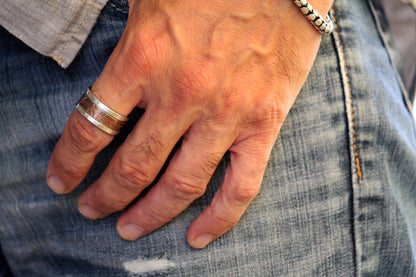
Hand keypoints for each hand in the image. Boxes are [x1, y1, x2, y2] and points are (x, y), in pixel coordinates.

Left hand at [46, 0, 331, 247]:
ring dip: (150, 213)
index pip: (93, 125)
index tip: (62, 179)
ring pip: (181, 184)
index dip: (71, 160)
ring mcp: (226, 113)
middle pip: (133, 165)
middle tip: (92, 209)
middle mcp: (182, 93)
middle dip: (105, 195)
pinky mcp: (264, 122)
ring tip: (129, 228)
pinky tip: (199, 237)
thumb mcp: (149, 2)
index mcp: (145, 58)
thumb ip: (126, 48)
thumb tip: (109, 87)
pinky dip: (220, 217)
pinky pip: (242, 184)